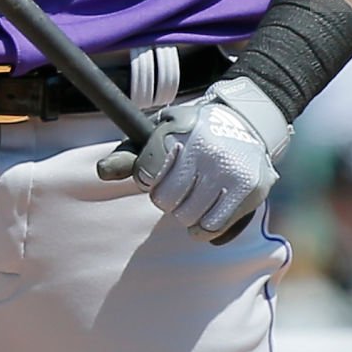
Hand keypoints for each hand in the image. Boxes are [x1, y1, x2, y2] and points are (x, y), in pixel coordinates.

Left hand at [96, 78, 290, 241]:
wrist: (246, 124)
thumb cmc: (192, 133)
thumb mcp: (160, 132)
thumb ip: (130, 153)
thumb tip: (102, 171)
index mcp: (180, 127)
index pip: (145, 172)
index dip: (147, 177)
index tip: (157, 170)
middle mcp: (206, 147)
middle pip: (165, 199)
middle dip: (167, 197)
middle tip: (179, 184)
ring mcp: (230, 169)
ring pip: (187, 217)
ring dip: (186, 212)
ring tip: (196, 194)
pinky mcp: (249, 189)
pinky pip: (211, 228)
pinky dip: (203, 226)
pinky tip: (208, 209)